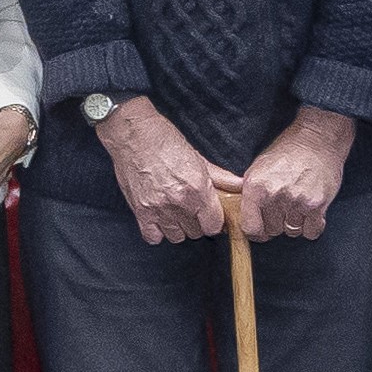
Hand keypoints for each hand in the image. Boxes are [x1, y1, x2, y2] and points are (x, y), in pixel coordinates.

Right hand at [96, 94, 232, 246]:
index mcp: (197, 187)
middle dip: (196, 223)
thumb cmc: (164, 141)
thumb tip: (239, 186)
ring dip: (178, 228)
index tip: (210, 215)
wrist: (133, 134)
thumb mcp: (198, 157)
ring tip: (175, 213)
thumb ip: (220, 177)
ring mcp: (158, 208)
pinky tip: (159, 219)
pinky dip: (157, 232)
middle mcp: (179, 201)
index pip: (214, 225)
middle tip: (192, 209)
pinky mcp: (140, 211)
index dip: (214, 221)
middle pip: (196, 232)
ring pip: (176, 237)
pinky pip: (153, 237)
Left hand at [227, 105, 356, 245]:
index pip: (250, 228)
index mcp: (255, 187)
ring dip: (295, 223)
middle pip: (272, 231)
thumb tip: (240, 219)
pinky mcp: (317, 204)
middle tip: (284, 207)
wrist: (317, 139)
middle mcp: (274, 195)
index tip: (261, 229)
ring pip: (292, 231)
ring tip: (297, 204)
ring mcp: (296, 200)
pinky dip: (312, 225)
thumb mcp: (258, 168)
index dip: (256, 231)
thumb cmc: (287, 152)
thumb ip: (249, 194)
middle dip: (277, 223)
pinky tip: (310, 211)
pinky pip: (311, 231)